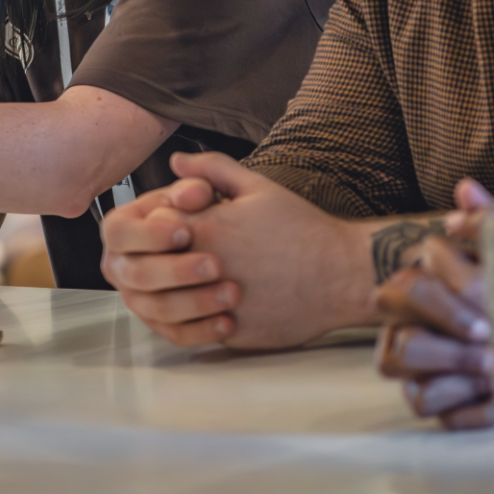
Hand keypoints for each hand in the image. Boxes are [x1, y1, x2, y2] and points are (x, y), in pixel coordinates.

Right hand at [98, 174, 235, 345]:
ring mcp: (139, 299)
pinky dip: (202, 330)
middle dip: (177, 271)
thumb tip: (182, 164)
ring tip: (232, 293)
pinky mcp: (161, 324)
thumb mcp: (207, 190)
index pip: (121, 232)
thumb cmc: (209, 215)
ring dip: (196, 303)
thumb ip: (200, 174)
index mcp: (123, 228)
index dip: (151, 233)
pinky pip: (175, 334)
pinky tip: (229, 321)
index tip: (187, 230)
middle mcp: (122, 266)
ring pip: (158, 309)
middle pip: (137, 274)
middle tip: (215, 264)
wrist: (231, 250)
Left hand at [101, 151, 370, 350]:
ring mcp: (217, 304)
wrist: (341, 273)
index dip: (157, 224)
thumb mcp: (258, 187)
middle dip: (158, 259)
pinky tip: (205, 307)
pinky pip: (194, 331)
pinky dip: (192, 321)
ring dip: (170, 293)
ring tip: (187, 283)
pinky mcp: (232, 332)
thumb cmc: (302, 228)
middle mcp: (206, 269)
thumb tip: (176, 161)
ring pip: (166, 304)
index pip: (153, 227)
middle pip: (153, 265)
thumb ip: (211, 169)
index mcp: (208, 229)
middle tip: (174, 256)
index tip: (173, 225)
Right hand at [374, 191, 493, 430]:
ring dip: (452, 369)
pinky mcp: (427, 397)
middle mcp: (405, 319)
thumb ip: (490, 220)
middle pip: (398, 326)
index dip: (450, 302)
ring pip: (397, 362)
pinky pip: (424, 405)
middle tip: (492, 343)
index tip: (490, 310)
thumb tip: (466, 188)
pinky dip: (463, 407)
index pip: (413, 284)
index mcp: (422, 280)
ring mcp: (411, 360)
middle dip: (449, 340)